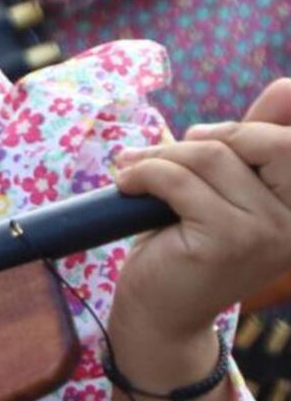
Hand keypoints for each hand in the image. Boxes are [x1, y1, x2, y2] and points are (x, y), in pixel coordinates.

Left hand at [109, 79, 290, 384]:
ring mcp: (269, 232)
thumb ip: (253, 143)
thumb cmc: (190, 244)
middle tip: (165, 153)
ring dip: (161, 155)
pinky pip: (178, 180)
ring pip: (211, 157)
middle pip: (263, 140)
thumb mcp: (226, 189)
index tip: (204, 137)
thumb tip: (286, 87)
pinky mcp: (227, 240)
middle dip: (207, 136)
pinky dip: (143, 173)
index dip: (252, 123)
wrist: (162, 314)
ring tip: (134, 169)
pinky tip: (126, 185)